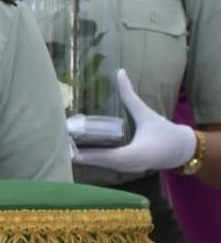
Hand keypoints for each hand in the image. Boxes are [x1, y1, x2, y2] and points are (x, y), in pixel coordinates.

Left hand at [72, 69, 195, 173]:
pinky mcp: (125, 169)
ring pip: (101, 166)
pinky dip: (93, 160)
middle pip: (98, 162)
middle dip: (80, 154)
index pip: (104, 157)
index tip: (69, 148)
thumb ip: (130, 96)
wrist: (182, 150)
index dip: (86, 153)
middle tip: (60, 144)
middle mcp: (127, 166)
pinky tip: (79, 152)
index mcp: (133, 154)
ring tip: (64, 147)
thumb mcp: (146, 114)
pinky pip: (106, 166)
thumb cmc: (165, 132)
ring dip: (85, 158)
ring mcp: (126, 170)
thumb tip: (120, 73)